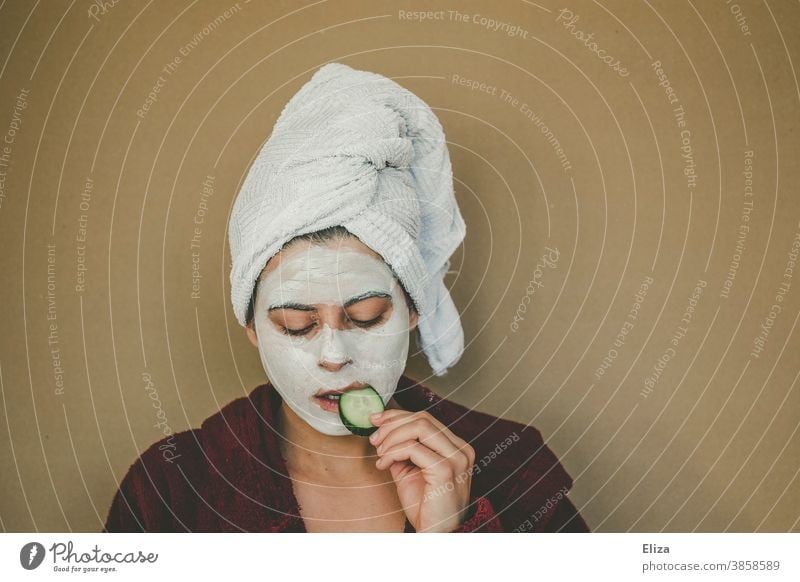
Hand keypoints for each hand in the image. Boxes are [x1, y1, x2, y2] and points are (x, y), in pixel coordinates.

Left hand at [369, 409, 475, 531]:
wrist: (435, 536)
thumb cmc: (425, 508)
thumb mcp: (411, 471)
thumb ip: (402, 450)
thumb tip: (382, 430)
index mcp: (456, 447)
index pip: (427, 418)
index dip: (398, 415)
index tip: (376, 420)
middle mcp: (461, 449)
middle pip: (423, 418)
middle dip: (392, 424)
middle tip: (374, 438)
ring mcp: (457, 458)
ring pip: (419, 427)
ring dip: (392, 436)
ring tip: (379, 452)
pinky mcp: (445, 470)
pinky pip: (413, 448)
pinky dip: (393, 452)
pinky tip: (383, 464)